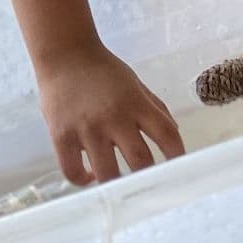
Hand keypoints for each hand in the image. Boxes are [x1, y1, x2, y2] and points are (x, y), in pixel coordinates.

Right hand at [36, 45, 184, 183]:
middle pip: (140, 160)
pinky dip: (82, 180)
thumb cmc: (104, 71)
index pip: (166, 133)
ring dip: (115, 184)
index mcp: (136, 103)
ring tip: (117, 184)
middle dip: (148, 178)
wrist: (65, 55)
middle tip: (148, 187)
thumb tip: (174, 134)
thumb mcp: (135, 83)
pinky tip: (89, 175)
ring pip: (107, 173)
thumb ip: (155, 108)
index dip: (177, 155)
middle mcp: (114, 117)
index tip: (180, 170)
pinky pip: (72, 171)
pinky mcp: (61, 136)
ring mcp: (87, 129)